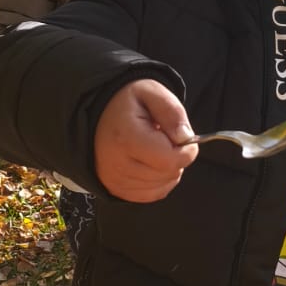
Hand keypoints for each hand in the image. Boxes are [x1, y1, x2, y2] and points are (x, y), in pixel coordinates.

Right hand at [94, 78, 197, 202]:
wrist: (98, 114)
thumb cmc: (127, 102)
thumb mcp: (152, 91)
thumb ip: (172, 112)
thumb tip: (186, 139)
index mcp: (126, 138)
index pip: (171, 160)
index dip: (187, 150)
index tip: (182, 136)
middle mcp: (117, 164)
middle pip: (168, 174)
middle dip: (176, 157)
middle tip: (165, 139)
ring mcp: (115, 180)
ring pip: (162, 186)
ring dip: (168, 169)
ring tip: (155, 148)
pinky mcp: (115, 189)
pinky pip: (151, 194)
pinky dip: (159, 181)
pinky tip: (152, 163)